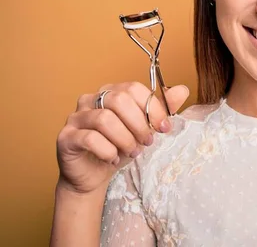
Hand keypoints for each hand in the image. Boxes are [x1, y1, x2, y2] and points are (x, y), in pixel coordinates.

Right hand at [55, 81, 188, 195]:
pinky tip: (113, 159)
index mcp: (111, 92)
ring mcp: (75, 117)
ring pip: (105, 119)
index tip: (164, 127)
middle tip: (147, 142)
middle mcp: (90, 99)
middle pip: (119, 100)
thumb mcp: (145, 129)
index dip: (152, 107)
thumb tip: (182, 90)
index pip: (133, 88)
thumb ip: (161, 109)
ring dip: (125, 139)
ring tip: (132, 152)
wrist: (94, 176)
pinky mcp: (66, 137)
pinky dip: (108, 150)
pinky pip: (89, 138)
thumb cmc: (119, 148)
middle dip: (139, 124)